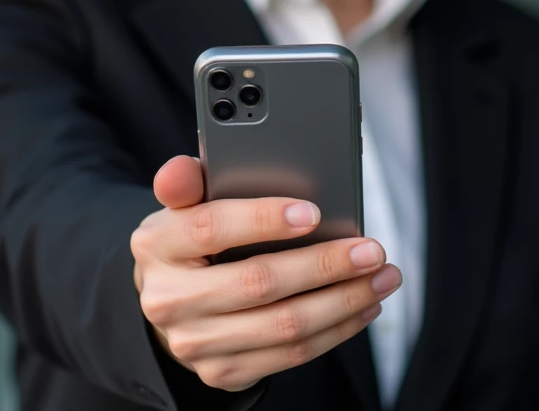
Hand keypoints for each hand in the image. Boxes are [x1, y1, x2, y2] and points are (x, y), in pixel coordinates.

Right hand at [131, 155, 401, 391]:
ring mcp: (195, 343)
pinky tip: (362, 307)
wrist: (168, 300)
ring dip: (343, 302)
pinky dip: (335, 331)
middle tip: (371, 249)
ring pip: (283, 326)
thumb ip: (187, 179)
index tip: (314, 212)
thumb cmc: (189, 238)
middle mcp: (169, 300)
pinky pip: (290, 355)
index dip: (263, 218)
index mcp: (158, 244)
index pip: (211, 227)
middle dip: (324, 265)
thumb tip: (189, 165)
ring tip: (381, 277)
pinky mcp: (222, 372)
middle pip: (258, 283)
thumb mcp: (181, 202)